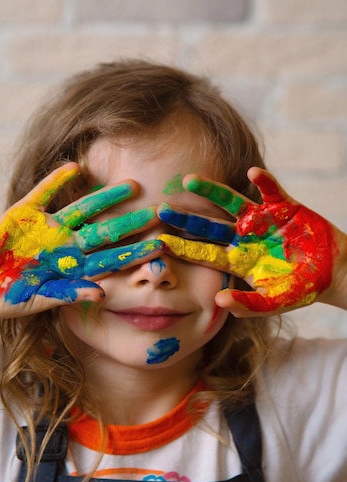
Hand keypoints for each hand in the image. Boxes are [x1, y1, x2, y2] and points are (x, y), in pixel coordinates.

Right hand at [0, 163, 162, 313]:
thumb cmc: (10, 297)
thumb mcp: (41, 300)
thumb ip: (69, 294)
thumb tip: (99, 295)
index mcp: (73, 266)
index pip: (111, 257)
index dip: (135, 251)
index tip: (161, 246)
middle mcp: (65, 244)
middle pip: (105, 230)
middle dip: (131, 222)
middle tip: (160, 211)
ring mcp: (47, 227)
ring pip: (82, 208)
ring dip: (106, 197)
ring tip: (132, 185)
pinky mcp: (23, 213)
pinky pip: (43, 193)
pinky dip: (57, 180)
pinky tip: (76, 167)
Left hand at [158, 167, 338, 315]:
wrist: (332, 275)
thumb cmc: (299, 290)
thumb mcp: (273, 304)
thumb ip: (247, 305)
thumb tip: (219, 299)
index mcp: (237, 260)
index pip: (203, 253)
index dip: (181, 247)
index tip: (158, 243)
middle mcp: (243, 238)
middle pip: (209, 225)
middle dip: (186, 217)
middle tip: (160, 208)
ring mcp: (262, 221)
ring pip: (232, 202)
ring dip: (212, 191)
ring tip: (189, 180)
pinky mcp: (284, 208)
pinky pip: (272, 192)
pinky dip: (265, 182)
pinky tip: (253, 172)